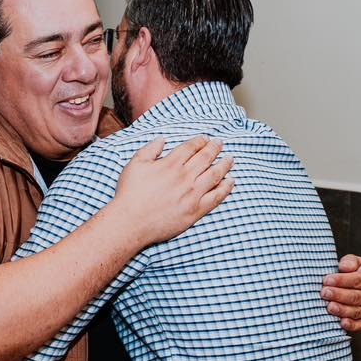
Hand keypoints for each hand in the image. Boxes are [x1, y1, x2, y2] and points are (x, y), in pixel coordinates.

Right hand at [112, 136, 233, 245]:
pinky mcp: (196, 211)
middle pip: (206, 157)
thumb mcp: (135, 164)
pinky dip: (226, 188)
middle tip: (220, 143)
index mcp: (170, 163)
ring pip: (215, 175)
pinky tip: (231, 182)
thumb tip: (162, 139)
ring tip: (230, 159)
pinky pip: (216, 197)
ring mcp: (192, 194)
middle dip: (215, 148)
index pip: (191, 147)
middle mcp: (184, 176)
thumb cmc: (129, 193)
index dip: (200, 141)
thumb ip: (150, 149)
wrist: (131, 222)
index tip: (205, 139)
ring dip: (224, 165)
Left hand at [321, 255, 360, 332]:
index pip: (356, 280)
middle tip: (324, 293)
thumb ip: (349, 261)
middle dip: (338, 295)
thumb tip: (344, 267)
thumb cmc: (353, 272)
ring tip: (329, 307)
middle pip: (355, 296)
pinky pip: (359, 325)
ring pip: (356, 311)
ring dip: (342, 310)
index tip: (327, 280)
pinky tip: (342, 323)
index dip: (341, 280)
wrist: (359, 284)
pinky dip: (351, 325)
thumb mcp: (354, 262)